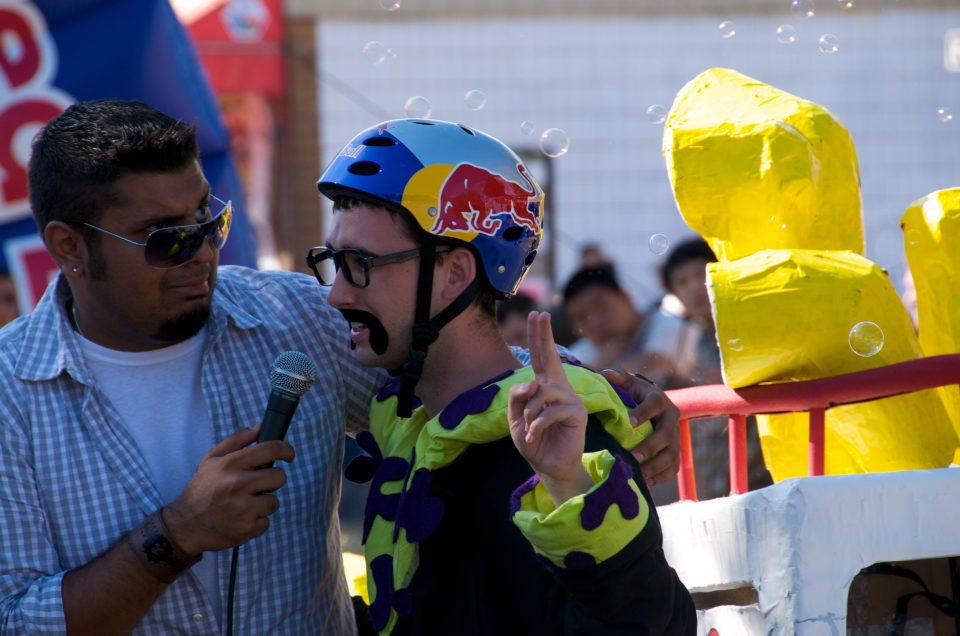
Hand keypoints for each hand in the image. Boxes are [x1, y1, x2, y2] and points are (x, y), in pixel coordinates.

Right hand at [164, 426, 294, 554]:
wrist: (185, 525)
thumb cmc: (201, 489)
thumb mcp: (211, 459)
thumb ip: (236, 440)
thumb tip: (260, 427)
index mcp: (231, 464)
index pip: (271, 449)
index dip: (286, 450)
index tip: (288, 455)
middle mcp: (238, 484)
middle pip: (279, 477)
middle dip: (272, 481)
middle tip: (258, 485)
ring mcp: (244, 508)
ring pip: (274, 501)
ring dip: (263, 503)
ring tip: (245, 504)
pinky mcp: (247, 528)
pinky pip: (266, 522)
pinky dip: (256, 522)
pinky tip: (241, 519)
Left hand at [508, 312, 592, 504]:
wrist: (548, 466)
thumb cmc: (534, 440)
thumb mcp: (514, 418)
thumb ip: (516, 397)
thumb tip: (532, 381)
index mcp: (544, 386)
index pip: (541, 357)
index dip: (539, 336)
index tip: (537, 314)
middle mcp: (559, 388)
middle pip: (550, 356)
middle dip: (542, 334)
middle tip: (539, 314)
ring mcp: (570, 399)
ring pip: (542, 392)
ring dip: (529, 412)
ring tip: (529, 428)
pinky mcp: (577, 413)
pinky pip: (549, 411)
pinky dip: (536, 425)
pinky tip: (534, 436)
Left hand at [600, 369, 679, 485]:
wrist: (651, 405)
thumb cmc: (635, 394)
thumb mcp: (628, 383)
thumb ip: (619, 378)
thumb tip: (607, 374)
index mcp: (659, 399)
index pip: (654, 404)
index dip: (643, 413)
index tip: (629, 422)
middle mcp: (672, 418)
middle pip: (667, 434)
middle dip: (651, 446)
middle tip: (633, 456)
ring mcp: (676, 437)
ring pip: (672, 454)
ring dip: (656, 466)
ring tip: (638, 474)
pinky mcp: (675, 452)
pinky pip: (673, 468)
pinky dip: (661, 476)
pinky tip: (646, 482)